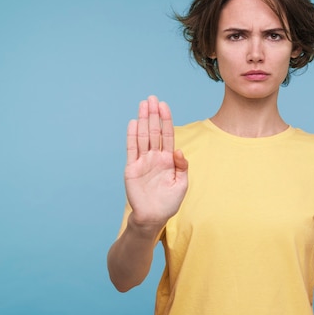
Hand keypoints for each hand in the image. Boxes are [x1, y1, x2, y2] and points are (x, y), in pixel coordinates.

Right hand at [124, 95, 187, 229]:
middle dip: (153, 114)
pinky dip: (131, 136)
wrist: (153, 217)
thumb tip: (178, 150)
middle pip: (154, 131)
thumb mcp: (182, 184)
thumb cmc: (169, 202)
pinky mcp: (132, 168)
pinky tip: (132, 123)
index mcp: (168, 159)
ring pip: (142, 136)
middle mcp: (155, 157)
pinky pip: (131, 149)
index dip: (166, 120)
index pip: (167, 135)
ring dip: (142, 120)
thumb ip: (182, 166)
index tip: (164, 105)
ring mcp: (143, 161)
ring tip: (143, 104)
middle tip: (152, 98)